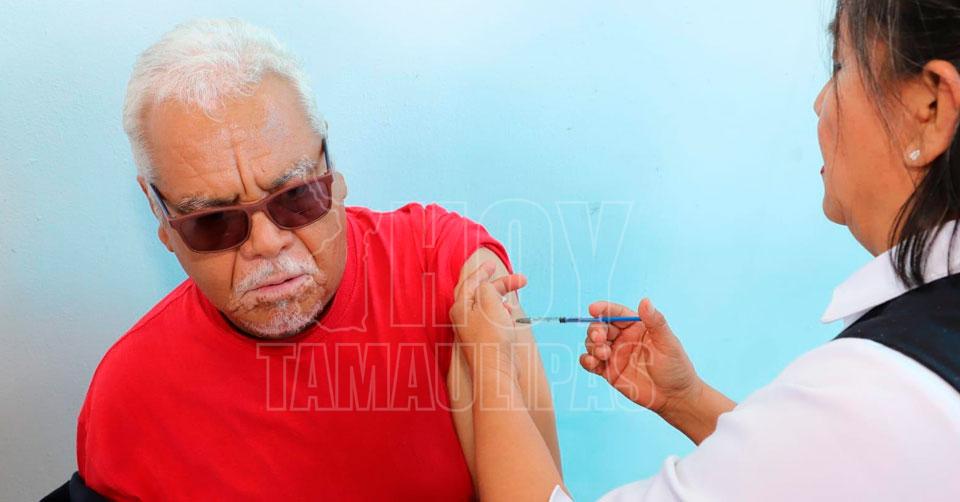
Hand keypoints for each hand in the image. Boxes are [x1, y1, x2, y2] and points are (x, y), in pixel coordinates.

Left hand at [449, 261, 527, 373]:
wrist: (496, 372)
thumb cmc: (491, 337)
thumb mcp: (489, 302)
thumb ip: (487, 287)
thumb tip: (489, 287)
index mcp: (460, 308)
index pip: (470, 283)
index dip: (483, 272)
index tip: (494, 266)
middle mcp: (463, 319)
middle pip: (481, 293)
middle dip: (501, 285)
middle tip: (521, 280)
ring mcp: (473, 331)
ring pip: (488, 307)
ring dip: (503, 301)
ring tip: (513, 304)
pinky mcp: (485, 341)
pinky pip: (493, 320)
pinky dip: (503, 314)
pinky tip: (511, 317)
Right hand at [579, 298, 700, 414]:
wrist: (674, 397)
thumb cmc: (676, 367)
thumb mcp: (668, 343)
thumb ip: (655, 322)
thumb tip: (645, 300)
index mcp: (636, 326)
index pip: (616, 313)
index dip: (603, 309)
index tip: (593, 309)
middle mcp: (623, 338)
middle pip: (600, 327)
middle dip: (595, 330)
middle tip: (599, 338)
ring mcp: (614, 354)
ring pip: (593, 343)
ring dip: (592, 346)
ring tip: (604, 354)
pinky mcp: (608, 371)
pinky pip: (590, 362)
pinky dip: (586, 360)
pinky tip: (593, 362)